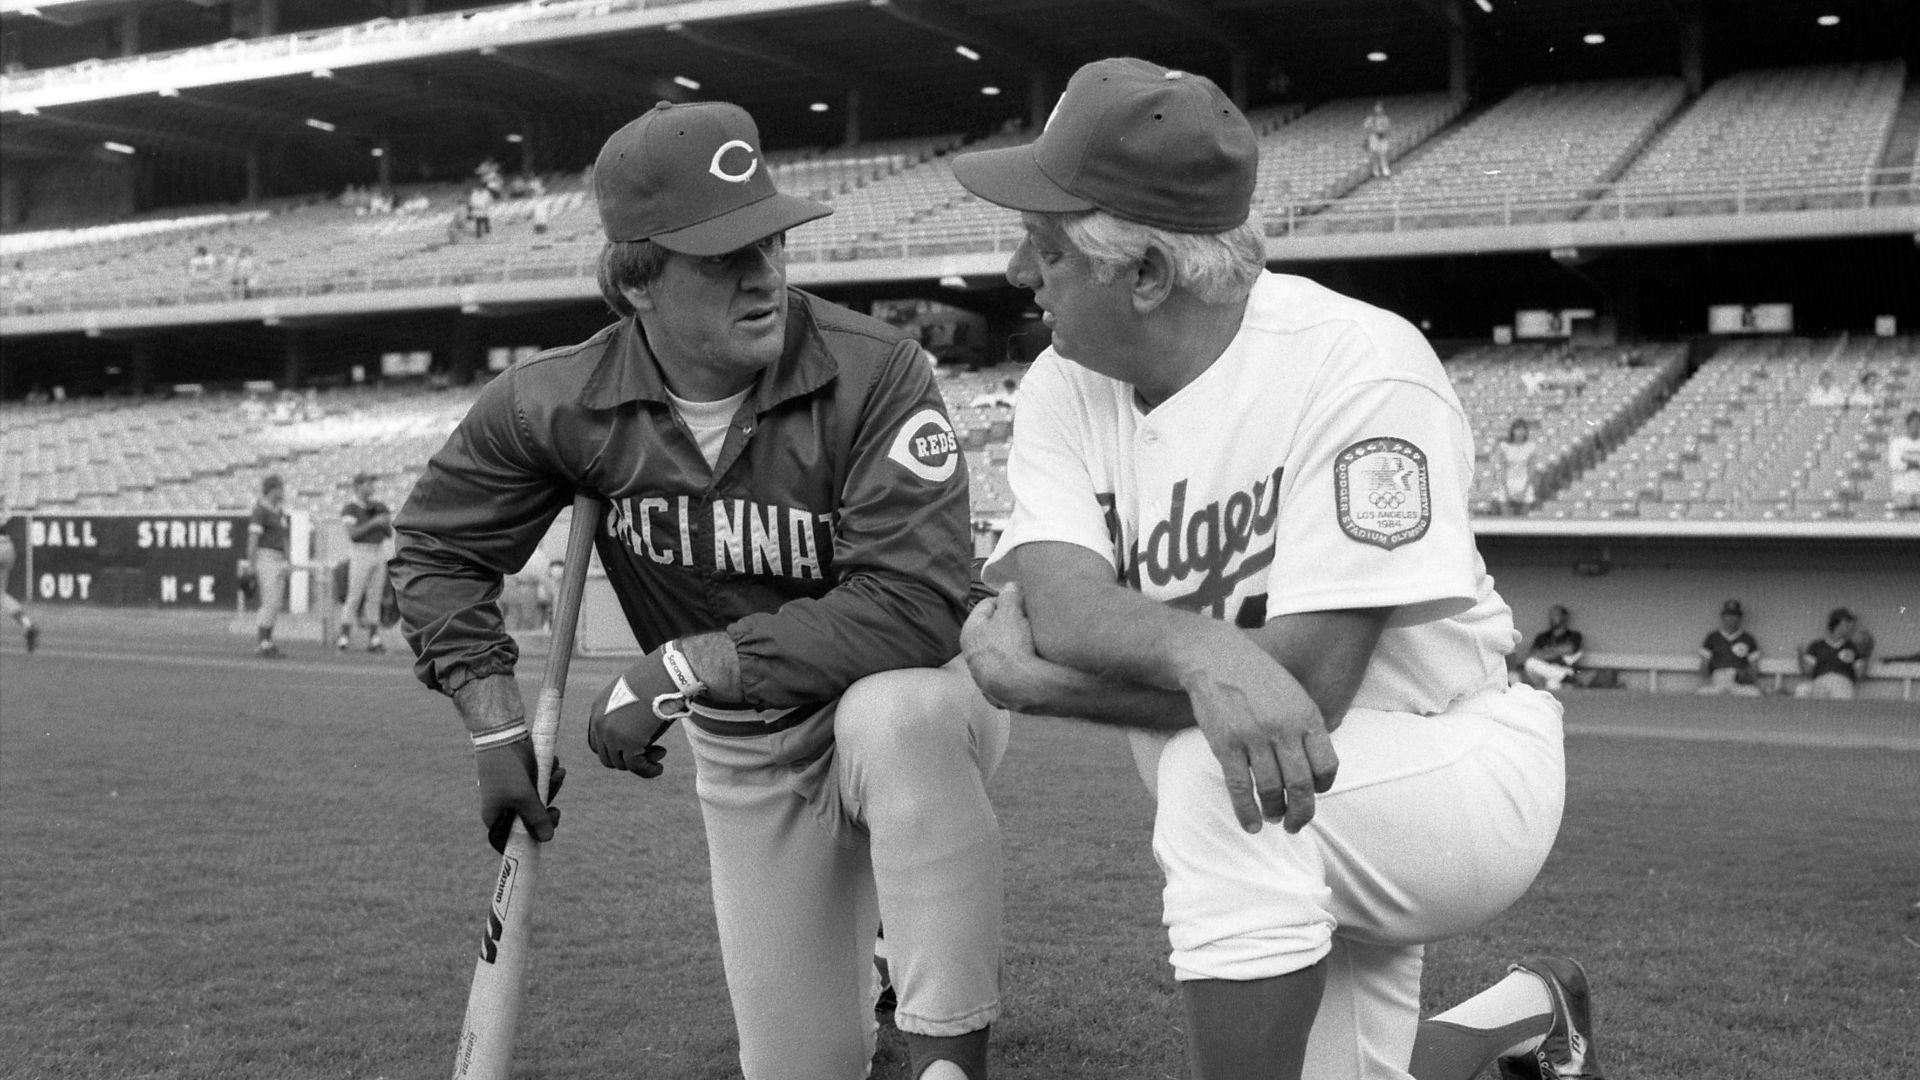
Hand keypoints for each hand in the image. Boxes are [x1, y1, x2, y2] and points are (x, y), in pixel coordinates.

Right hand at [475, 737, 563, 853]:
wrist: (504, 734)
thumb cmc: (507, 770)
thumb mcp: (524, 797)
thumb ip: (536, 818)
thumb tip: (547, 839)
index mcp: (495, 817)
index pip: (510, 839)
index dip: (528, 841)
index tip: (545, 836)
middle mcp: (504, 807)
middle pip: (530, 821)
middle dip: (546, 812)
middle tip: (556, 811)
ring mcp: (515, 792)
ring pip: (539, 800)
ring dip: (552, 787)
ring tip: (559, 773)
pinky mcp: (525, 778)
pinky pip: (541, 784)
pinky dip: (549, 777)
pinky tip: (556, 766)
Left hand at [585, 650, 679, 777]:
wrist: (669, 673)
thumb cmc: (658, 679)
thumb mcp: (635, 695)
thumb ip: (628, 715)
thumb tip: (638, 739)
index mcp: (598, 709)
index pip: (597, 742)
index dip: (614, 750)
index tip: (635, 746)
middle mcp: (600, 723)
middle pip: (607, 756)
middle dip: (628, 759)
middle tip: (652, 750)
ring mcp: (612, 734)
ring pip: (621, 764)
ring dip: (641, 764)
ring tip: (660, 754)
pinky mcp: (629, 742)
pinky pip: (636, 766)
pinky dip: (648, 770)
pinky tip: (660, 768)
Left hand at [960, 583, 1051, 711]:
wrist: (1024, 688)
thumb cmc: (1012, 645)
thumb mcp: (1011, 612)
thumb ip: (1010, 595)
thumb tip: (1010, 586)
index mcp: (969, 633)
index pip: (986, 605)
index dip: (1006, 600)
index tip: (1022, 602)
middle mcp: (971, 658)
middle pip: (993, 631)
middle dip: (1011, 623)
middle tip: (1029, 621)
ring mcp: (984, 679)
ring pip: (1001, 654)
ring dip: (1015, 647)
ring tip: (1033, 644)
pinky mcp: (999, 696)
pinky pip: (1010, 675)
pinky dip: (1019, 668)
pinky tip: (1031, 666)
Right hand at [1179, 636, 1337, 834]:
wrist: (1217, 658)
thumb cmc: (1258, 678)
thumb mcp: (1294, 695)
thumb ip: (1306, 728)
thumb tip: (1315, 769)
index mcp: (1306, 717)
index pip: (1327, 766)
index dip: (1322, 788)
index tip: (1313, 794)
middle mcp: (1284, 729)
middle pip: (1301, 786)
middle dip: (1301, 813)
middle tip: (1296, 824)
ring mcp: (1254, 737)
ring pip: (1271, 790)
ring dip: (1274, 812)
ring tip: (1273, 818)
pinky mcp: (1227, 744)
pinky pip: (1240, 787)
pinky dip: (1247, 812)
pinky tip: (1251, 824)